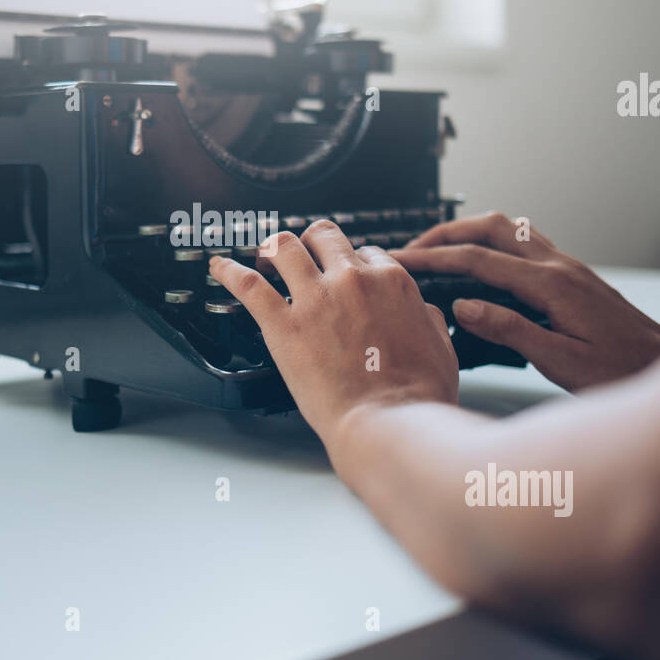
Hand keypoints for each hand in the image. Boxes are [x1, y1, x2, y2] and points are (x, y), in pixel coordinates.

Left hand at [209, 221, 459, 443]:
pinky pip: (247, 285)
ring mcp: (315, 299)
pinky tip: (218, 267)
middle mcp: (352, 280)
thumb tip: (421, 310)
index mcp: (391, 282)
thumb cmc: (418, 395)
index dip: (353, 263)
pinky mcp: (283, 325)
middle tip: (302, 257)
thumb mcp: (441, 347)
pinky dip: (229, 271)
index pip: (366, 252)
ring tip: (263, 258)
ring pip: (284, 247)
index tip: (343, 275)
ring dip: (272, 248)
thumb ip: (427, 318)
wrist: (388, 422)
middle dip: (312, 243)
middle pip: (324, 237)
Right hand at [391, 212, 659, 391]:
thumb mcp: (561, 360)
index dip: (434, 258)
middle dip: (446, 232)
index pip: (478, 260)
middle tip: (413, 247)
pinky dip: (493, 242)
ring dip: (470, 231)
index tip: (403, 260)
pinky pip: (524, 242)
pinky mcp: (572, 274)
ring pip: (509, 229)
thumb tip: (462, 307)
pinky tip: (482, 260)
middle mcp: (559, 266)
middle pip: (491, 227)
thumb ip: (509, 330)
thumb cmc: (621, 371)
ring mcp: (567, 266)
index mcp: (550, 285)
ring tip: (439, 248)